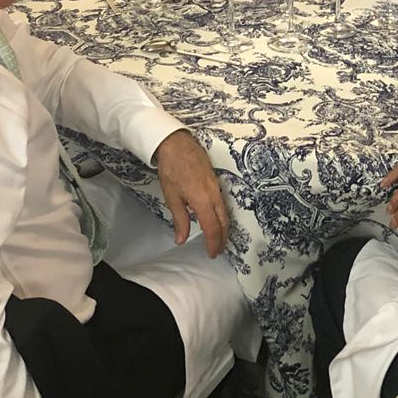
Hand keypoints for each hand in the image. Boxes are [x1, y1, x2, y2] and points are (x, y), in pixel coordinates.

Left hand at [153, 129, 228, 257]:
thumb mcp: (172, 197)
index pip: (212, 228)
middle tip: (217, 250)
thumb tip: (181, 239)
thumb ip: (180, 219)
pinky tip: (216, 220)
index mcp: (203, 201)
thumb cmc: (172, 169)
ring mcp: (217, 188)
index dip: (214, 243)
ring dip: (224, 228)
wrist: (177, 144)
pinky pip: (223, 204)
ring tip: (218, 239)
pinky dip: (222, 216)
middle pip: (224, 222)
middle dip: (222, 239)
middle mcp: (214, 195)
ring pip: (225, 213)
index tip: (212, 254)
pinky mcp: (216, 182)